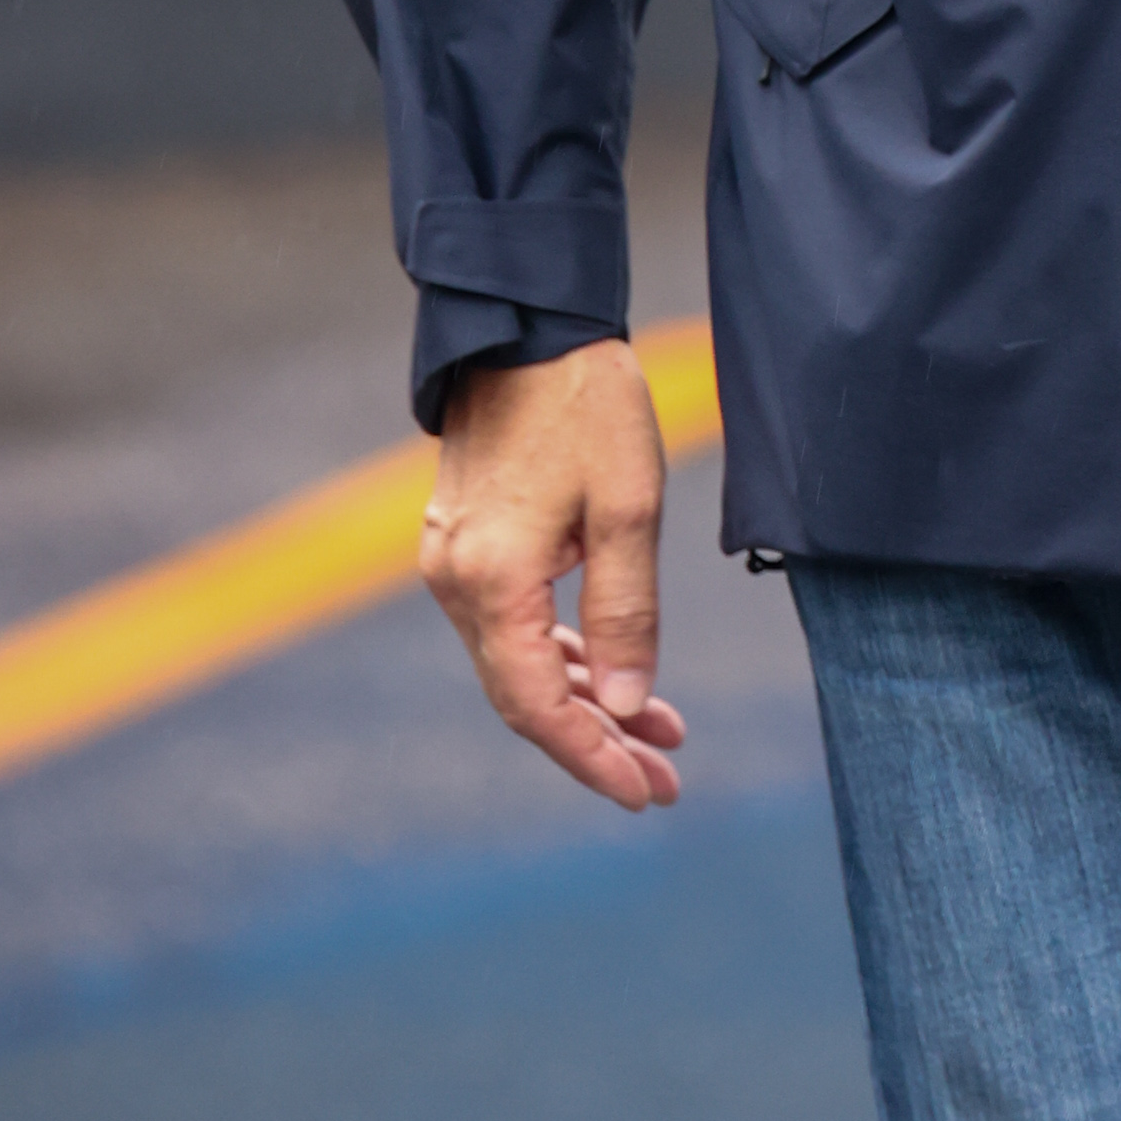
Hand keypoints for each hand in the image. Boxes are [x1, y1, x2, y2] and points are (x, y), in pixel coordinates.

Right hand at [420, 337, 686, 810]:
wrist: (528, 326)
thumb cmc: (586, 405)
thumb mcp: (629, 507)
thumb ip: (629, 612)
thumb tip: (633, 705)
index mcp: (492, 582)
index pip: (538, 705)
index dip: (592, 757)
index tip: (645, 793)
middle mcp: (457, 583)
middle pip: (525, 695)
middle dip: (597, 742)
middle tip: (665, 780)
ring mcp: (454, 563)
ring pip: (520, 663)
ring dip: (587, 701)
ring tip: (660, 735)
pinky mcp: (467, 543)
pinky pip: (514, 625)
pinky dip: (565, 655)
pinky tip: (614, 675)